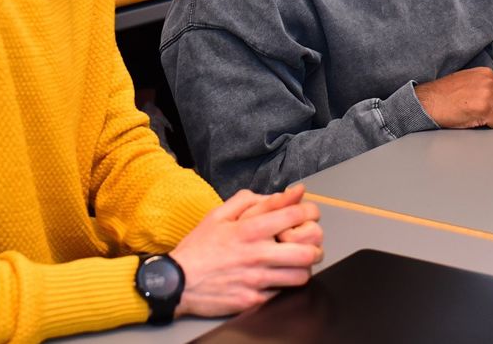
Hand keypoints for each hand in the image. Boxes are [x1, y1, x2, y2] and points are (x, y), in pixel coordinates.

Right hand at [171, 185, 323, 317]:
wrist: (177, 282)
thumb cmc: (199, 247)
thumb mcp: (219, 215)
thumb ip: (252, 200)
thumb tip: (285, 193)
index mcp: (251, 230)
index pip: (296, 215)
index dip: (311, 212)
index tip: (309, 214)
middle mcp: (258, 255)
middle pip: (309, 251)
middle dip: (315, 245)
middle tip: (308, 243)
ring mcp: (258, 280)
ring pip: (302, 275)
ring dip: (303, 268)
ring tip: (295, 262)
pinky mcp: (254, 300)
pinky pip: (283, 293)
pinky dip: (284, 285)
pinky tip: (276, 278)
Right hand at [414, 67, 492, 128]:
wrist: (428, 101)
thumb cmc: (444, 93)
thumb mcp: (467, 80)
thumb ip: (486, 83)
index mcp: (486, 73)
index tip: (485, 106)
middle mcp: (489, 82)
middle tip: (482, 115)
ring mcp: (487, 96)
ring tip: (479, 118)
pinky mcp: (484, 110)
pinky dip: (492, 125)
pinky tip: (479, 122)